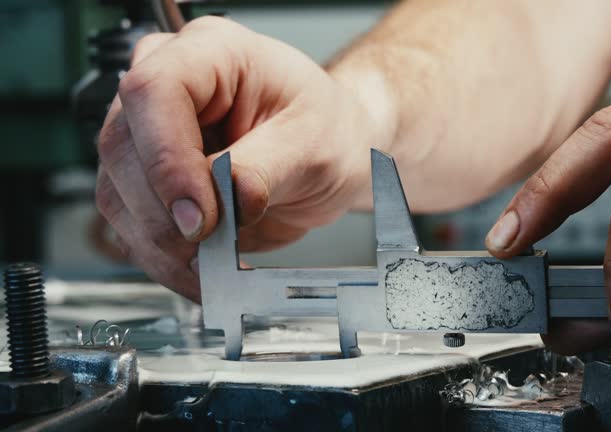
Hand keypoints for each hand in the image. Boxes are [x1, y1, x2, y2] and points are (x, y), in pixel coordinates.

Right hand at [96, 17, 381, 300]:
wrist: (332, 154)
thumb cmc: (327, 129)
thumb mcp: (312, 144)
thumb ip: (263, 170)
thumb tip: (224, 201)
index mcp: (210, 52)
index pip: (156, 92)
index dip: (167, 159)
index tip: (200, 214)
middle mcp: (168, 87)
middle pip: (124, 149)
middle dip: (166, 215)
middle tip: (212, 249)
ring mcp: (150, 135)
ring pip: (118, 194)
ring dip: (162, 246)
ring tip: (213, 269)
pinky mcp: (148, 182)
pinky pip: (133, 226)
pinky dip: (164, 260)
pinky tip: (200, 273)